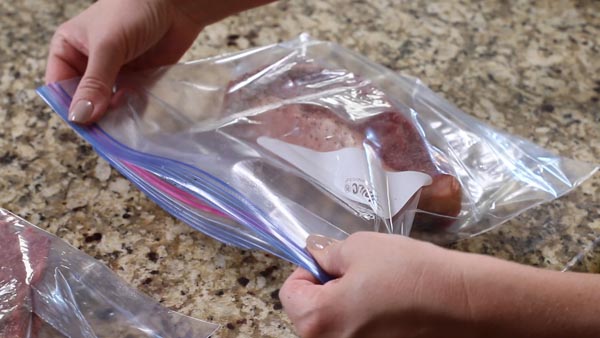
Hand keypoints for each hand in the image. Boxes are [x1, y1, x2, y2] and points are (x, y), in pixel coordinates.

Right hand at [45, 0, 273, 123]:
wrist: (176, 4)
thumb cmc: (134, 12)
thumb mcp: (108, 46)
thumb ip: (95, 82)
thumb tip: (79, 116)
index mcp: (69, 49)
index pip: (59, 85)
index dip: (69, 106)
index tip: (83, 125)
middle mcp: (89, 63)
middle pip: (83, 99)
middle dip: (92, 115)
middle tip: (105, 134)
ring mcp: (114, 73)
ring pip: (106, 104)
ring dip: (113, 117)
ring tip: (122, 130)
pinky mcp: (137, 80)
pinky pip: (129, 103)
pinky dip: (131, 112)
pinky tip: (137, 121)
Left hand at [279, 232, 599, 337]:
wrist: (466, 305)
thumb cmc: (412, 273)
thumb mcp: (362, 247)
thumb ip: (328, 252)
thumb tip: (314, 252)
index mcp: (318, 321)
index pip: (289, 291)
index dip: (308, 269)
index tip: (332, 261)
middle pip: (310, 313)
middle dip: (327, 290)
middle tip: (359, 273)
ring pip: (335, 326)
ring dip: (346, 306)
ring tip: (380, 289)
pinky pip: (359, 335)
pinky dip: (366, 321)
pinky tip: (392, 307)